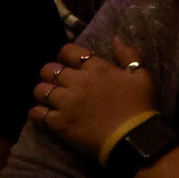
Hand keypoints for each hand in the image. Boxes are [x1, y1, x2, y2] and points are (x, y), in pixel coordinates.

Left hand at [29, 40, 158, 158]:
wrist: (132, 138)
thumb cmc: (139, 106)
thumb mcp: (142, 76)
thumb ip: (128, 55)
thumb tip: (115, 39)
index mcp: (96, 68)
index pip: (69, 52)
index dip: (65, 55)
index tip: (69, 63)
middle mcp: (77, 82)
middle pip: (49, 70)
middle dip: (51, 74)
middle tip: (57, 82)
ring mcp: (66, 103)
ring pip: (40, 91)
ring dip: (43, 92)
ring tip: (49, 98)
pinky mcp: (59, 123)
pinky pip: (37, 114)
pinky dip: (37, 112)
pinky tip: (42, 114)